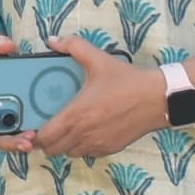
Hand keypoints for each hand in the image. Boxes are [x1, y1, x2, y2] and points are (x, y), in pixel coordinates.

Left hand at [19, 35, 169, 161]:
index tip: (36, 124)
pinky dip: (83, 147)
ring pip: (71, 154)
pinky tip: (87, 131)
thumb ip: (73, 46)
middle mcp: (84, 134)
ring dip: (65, 144)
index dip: (36, 134)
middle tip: (50, 125)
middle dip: (48, 141)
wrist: (159, 98)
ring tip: (68, 128)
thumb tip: (53, 40)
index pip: (45, 137)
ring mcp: (98, 144)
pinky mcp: (111, 148)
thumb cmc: (128, 80)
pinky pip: (89, 154)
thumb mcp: (99, 59)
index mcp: (76, 115)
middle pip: (54, 150)